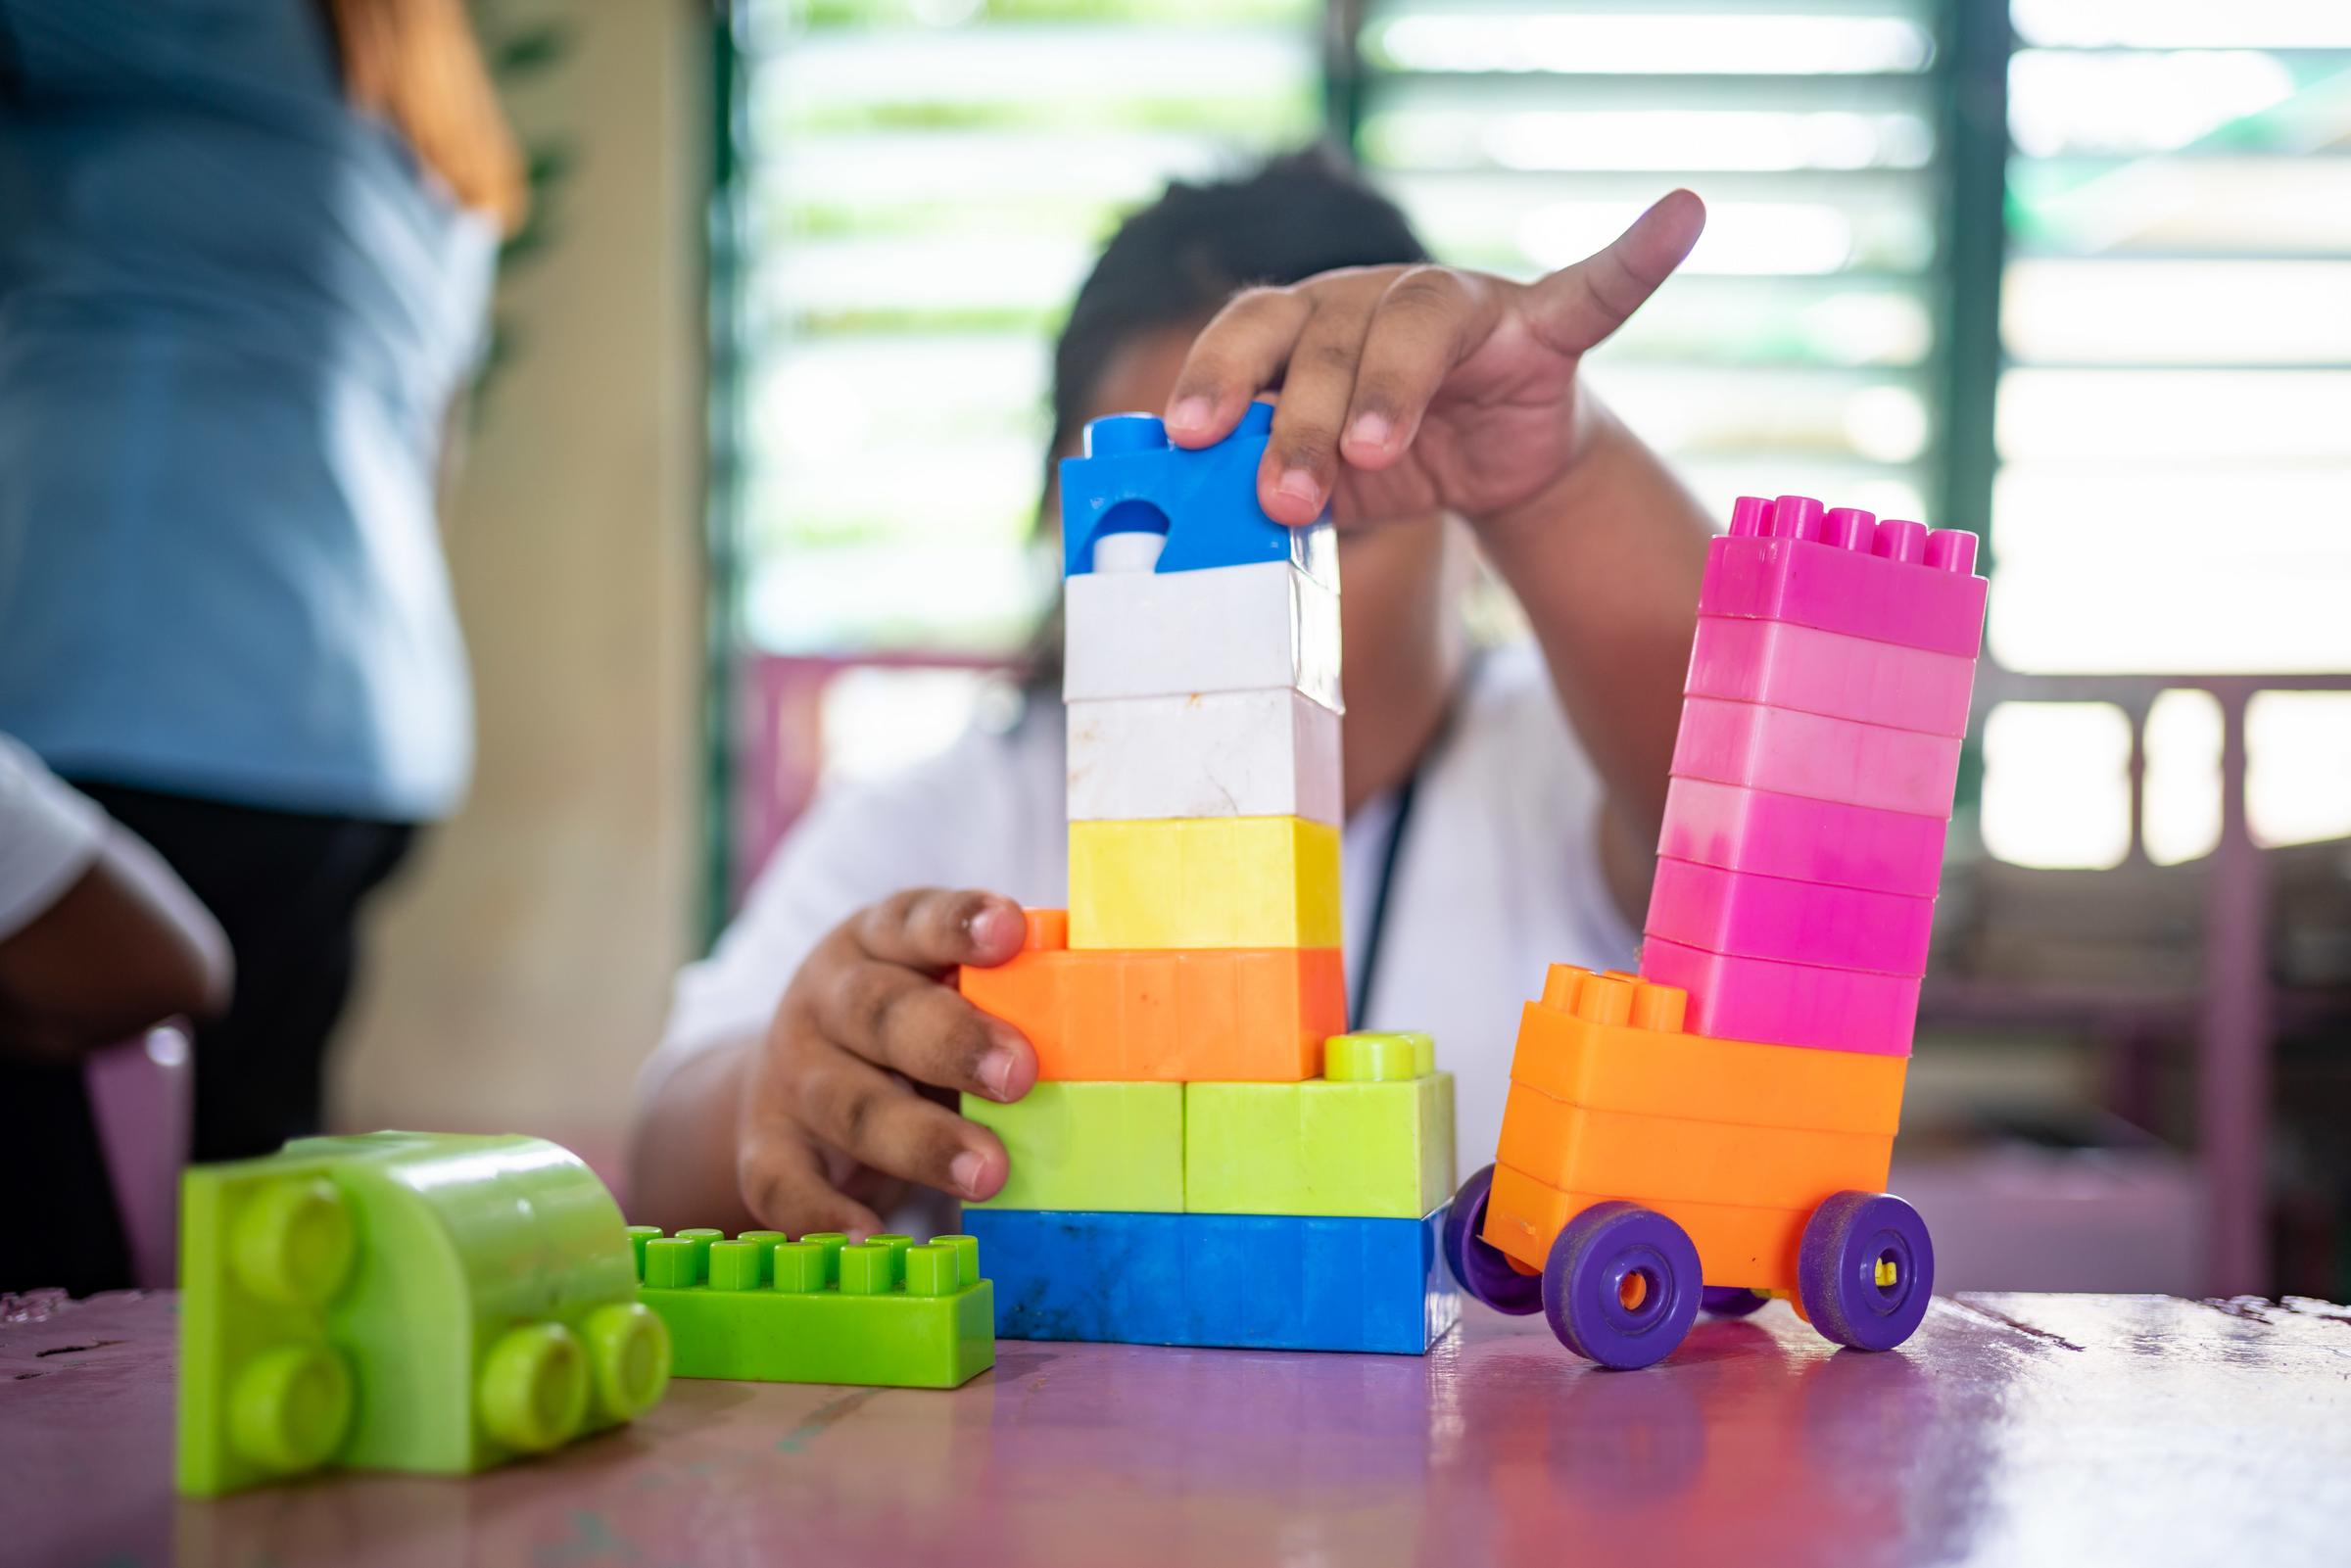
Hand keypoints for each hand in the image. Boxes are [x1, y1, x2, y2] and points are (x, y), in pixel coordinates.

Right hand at [736, 888, 1034, 1235]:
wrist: (788, 1081)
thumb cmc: (905, 1028)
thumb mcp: (943, 989)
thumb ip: (1004, 992)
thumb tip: (1101, 1005)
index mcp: (876, 941)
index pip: (915, 921)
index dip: (960, 925)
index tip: (1012, 931)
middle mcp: (825, 1000)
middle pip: (881, 1013)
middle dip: (952, 1042)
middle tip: (1020, 1072)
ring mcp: (790, 1075)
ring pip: (848, 1102)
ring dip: (919, 1140)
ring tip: (988, 1173)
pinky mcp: (764, 1147)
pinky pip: (784, 1183)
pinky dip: (823, 1212)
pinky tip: (870, 1237)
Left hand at [1163, 189, 1703, 533]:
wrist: (1490, 467)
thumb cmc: (1390, 460)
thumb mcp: (1327, 483)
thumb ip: (1274, 485)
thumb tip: (1206, 517)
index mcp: (1307, 325)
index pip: (1252, 332)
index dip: (1218, 376)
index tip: (1188, 432)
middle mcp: (1375, 296)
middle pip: (1328, 338)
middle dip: (1302, 421)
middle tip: (1286, 498)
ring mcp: (1463, 304)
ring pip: (1416, 324)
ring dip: (1389, 387)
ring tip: (1375, 451)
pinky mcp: (1542, 324)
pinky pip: (1591, 287)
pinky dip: (1637, 255)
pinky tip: (1679, 216)